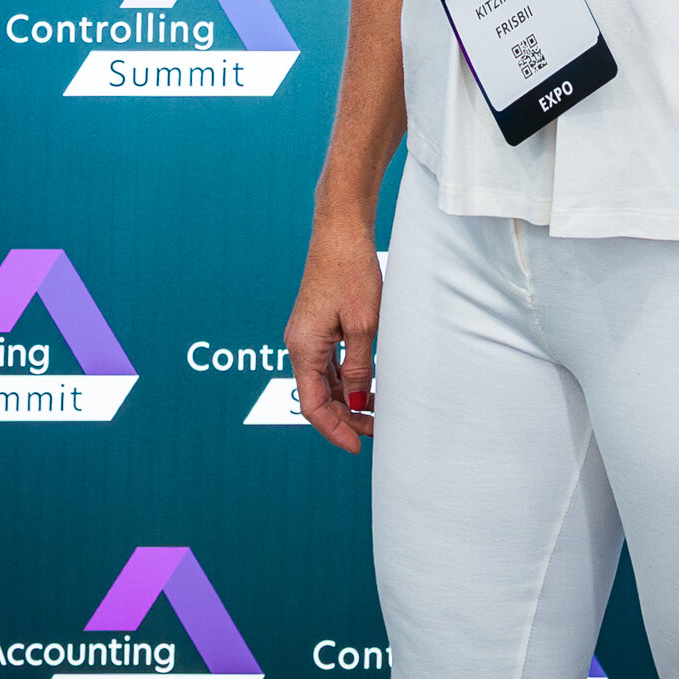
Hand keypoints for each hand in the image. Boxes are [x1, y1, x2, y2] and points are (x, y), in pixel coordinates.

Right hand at [283, 216, 382, 453]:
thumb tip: (355, 401)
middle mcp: (299, 344)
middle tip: (377, 431)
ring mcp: (308, 335)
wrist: (341, 232)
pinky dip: (347, 379)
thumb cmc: (351, 273)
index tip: (357, 447)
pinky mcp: (318, 326)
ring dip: (348, 399)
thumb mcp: (364, 326)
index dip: (334, 430)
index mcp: (303, 348)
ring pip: (324, 382)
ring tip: (379, 411)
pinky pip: (329, 364)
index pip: (312, 406)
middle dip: (345, 418)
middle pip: (317, 397)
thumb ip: (359, 367)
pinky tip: (370, 384)